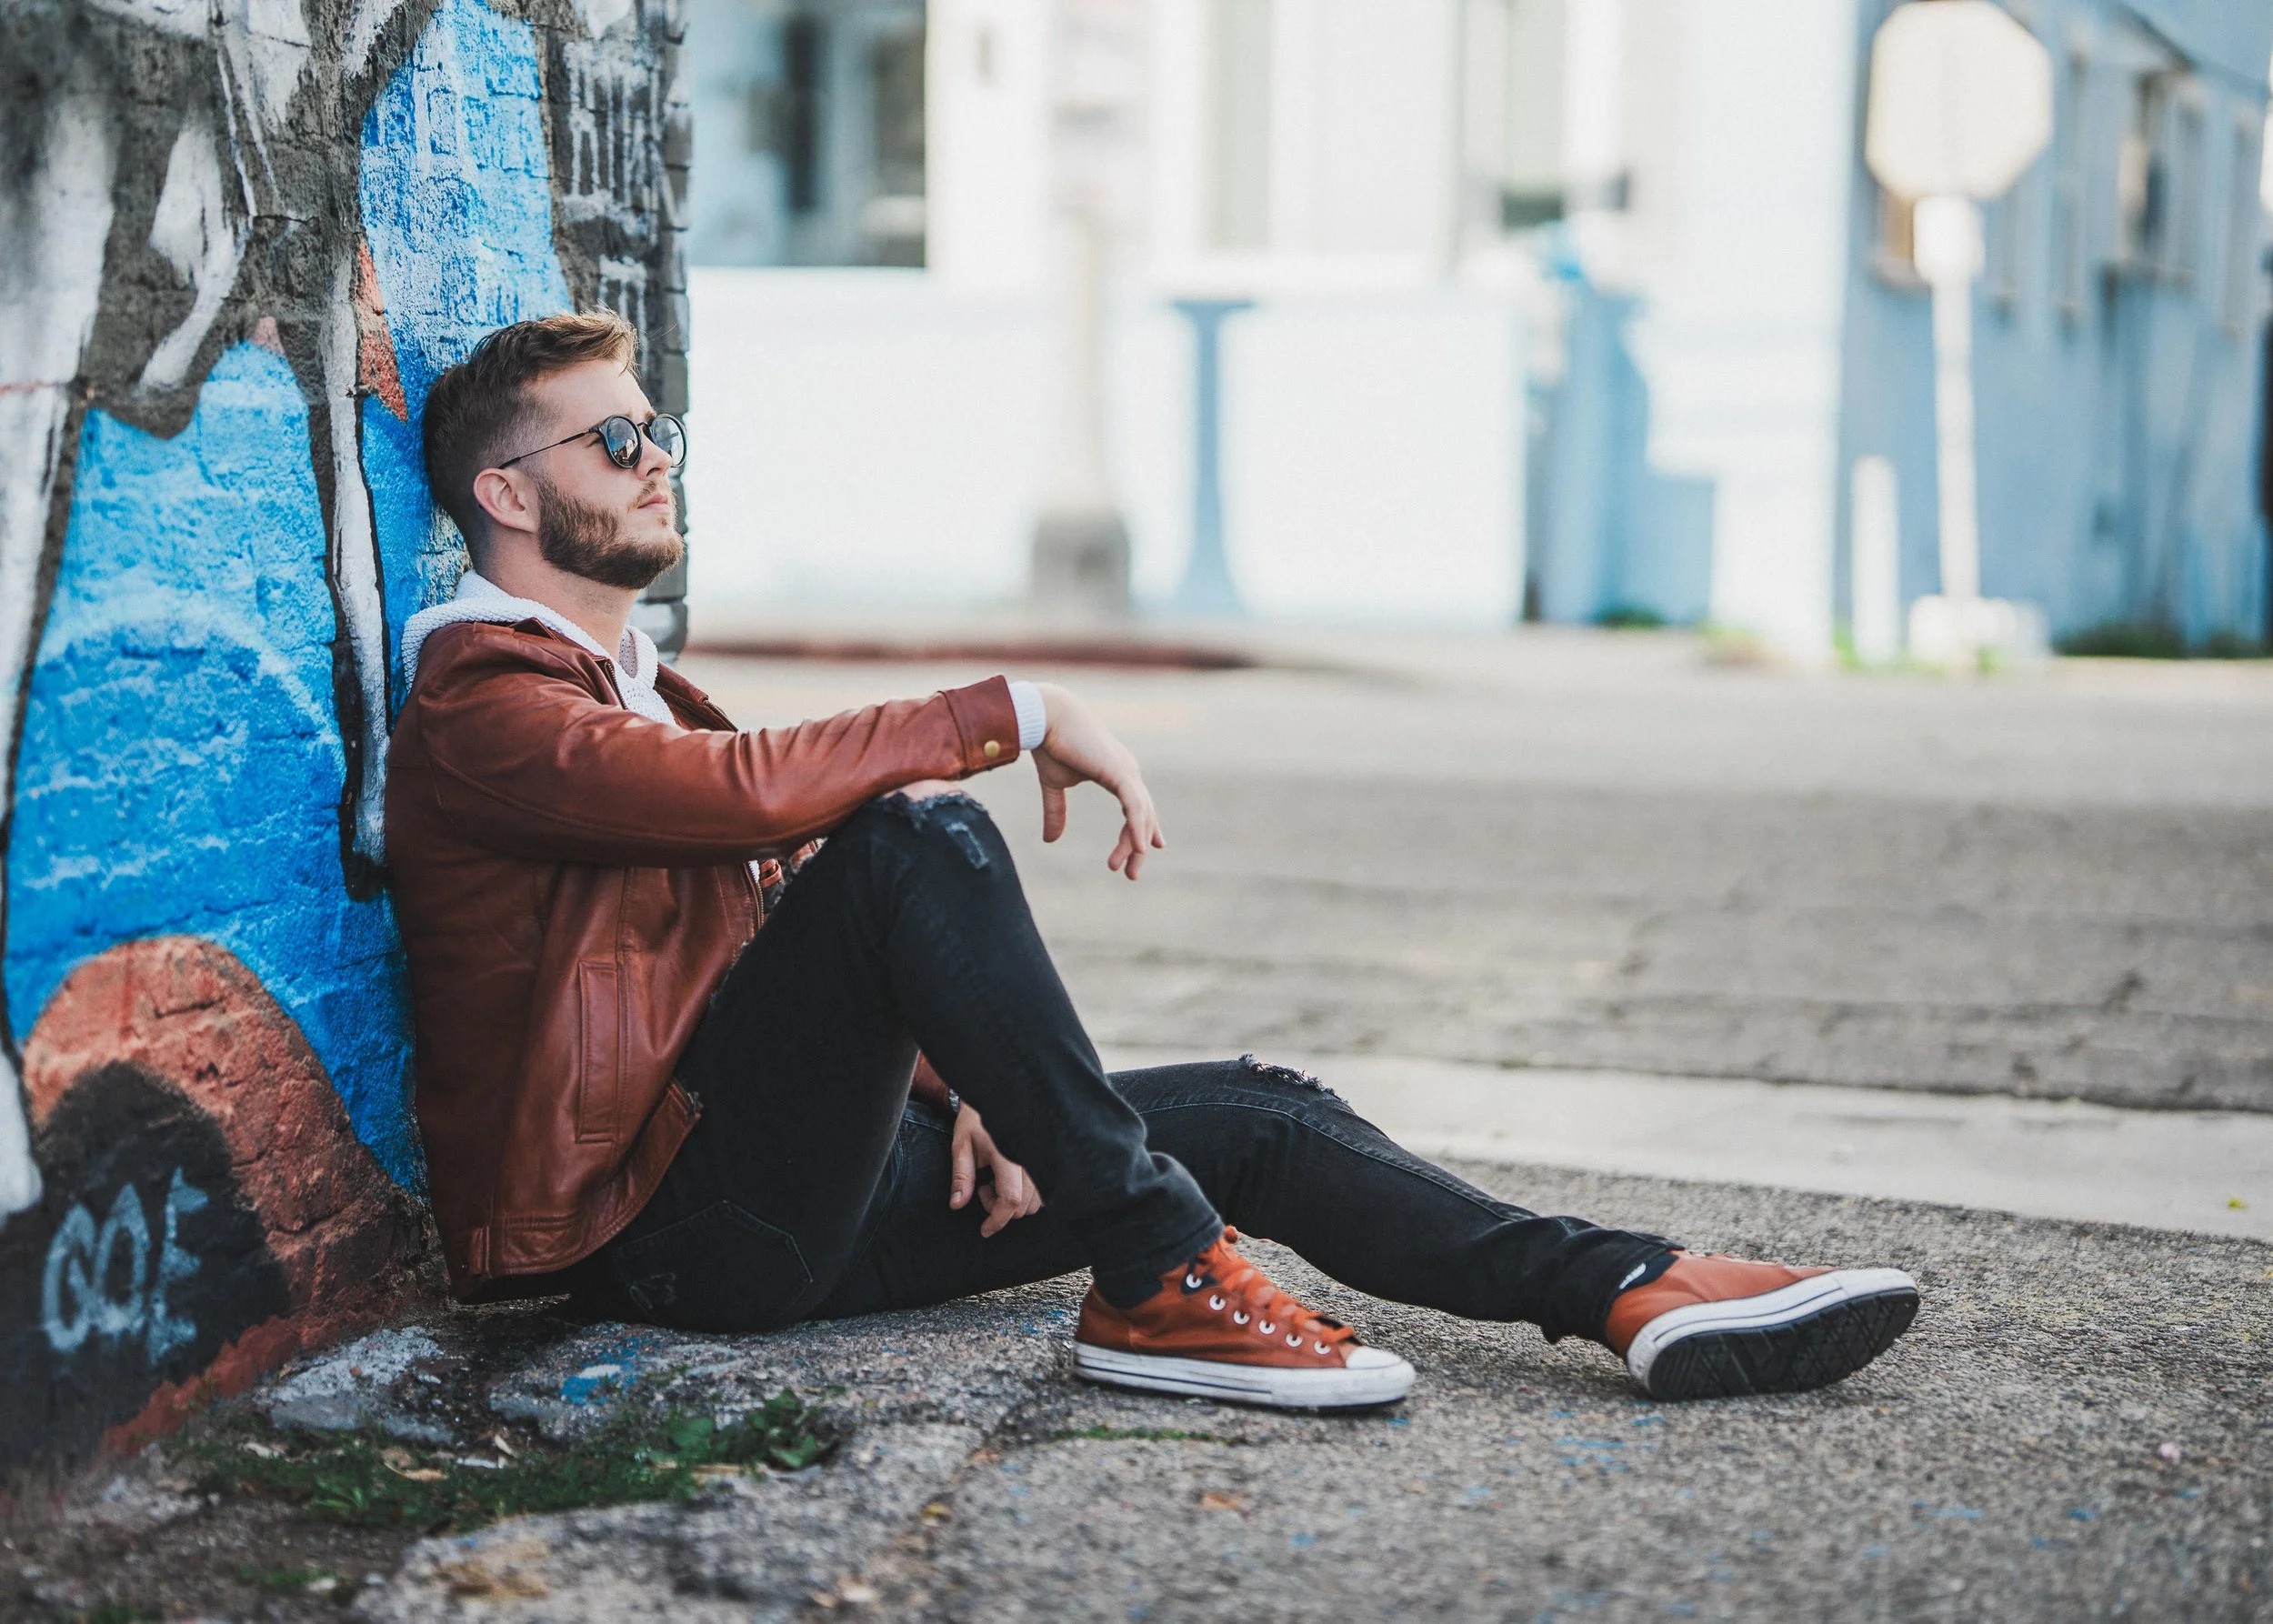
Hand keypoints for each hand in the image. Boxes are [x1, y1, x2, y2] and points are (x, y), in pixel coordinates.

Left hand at [949, 1104, 1042, 1237]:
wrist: (999, 1095)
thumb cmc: (978, 1119)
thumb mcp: (962, 1144)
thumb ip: (961, 1176)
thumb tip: (957, 1204)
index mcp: (1009, 1154)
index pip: (1011, 1198)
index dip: (998, 1219)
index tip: (985, 1229)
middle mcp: (1031, 1158)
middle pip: (1025, 1205)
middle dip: (1001, 1209)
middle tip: (983, 1187)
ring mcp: (1042, 1159)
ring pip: (1037, 1202)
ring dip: (1015, 1202)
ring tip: (996, 1180)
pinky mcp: (1047, 1160)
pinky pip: (1044, 1191)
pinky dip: (1028, 1195)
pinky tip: (1012, 1179)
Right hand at [1029, 682, 1165, 880]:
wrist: (1045, 718)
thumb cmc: (1050, 745)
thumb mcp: (1054, 785)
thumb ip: (1056, 812)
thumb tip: (1050, 841)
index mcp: (1117, 773)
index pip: (1137, 806)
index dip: (1143, 827)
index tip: (1147, 848)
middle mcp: (1128, 772)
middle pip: (1142, 815)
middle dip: (1138, 845)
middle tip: (1131, 874)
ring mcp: (1127, 771)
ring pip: (1141, 814)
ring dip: (1134, 843)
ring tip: (1126, 870)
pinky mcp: (1120, 771)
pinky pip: (1135, 806)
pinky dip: (1138, 827)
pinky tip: (1140, 847)